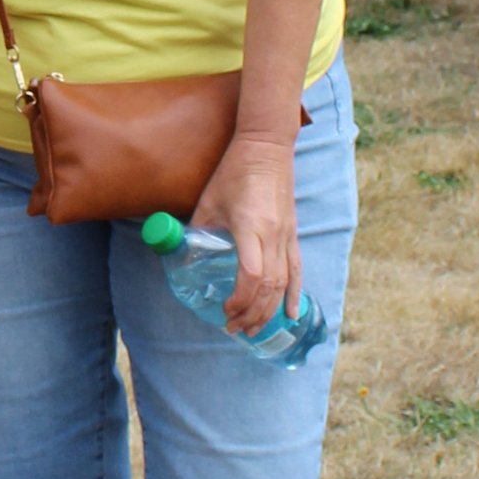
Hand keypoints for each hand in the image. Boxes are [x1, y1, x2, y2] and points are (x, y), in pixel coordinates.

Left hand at [189, 133, 301, 333]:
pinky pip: (296, 270)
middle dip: (251, 314)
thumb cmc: (234, 172)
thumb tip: (182, 255)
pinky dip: (294, 294)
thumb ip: (198, 230)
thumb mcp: (209, 201)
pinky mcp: (292, 234)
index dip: (239, 300)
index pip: (251, 275)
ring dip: (268, 310)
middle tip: (233, 329)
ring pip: (282, 283)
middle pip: (267, 287)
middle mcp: (272, 236)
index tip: (225, 311)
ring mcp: (286, 236)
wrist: (267, 149)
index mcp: (250, 227)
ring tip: (253, 329)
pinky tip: (291, 314)